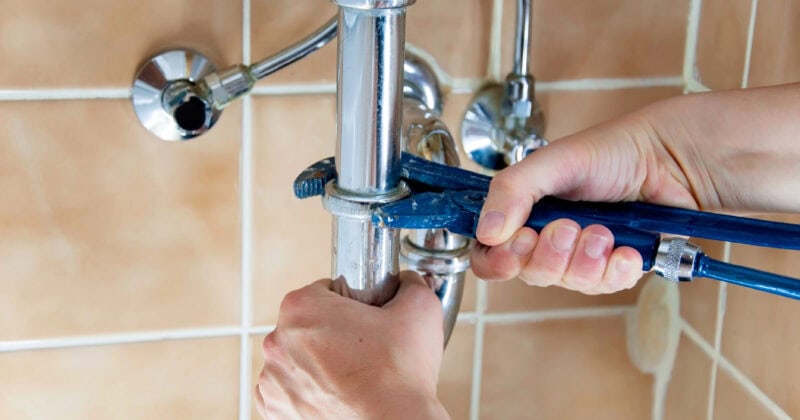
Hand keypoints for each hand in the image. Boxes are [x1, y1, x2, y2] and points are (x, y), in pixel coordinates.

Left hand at [256, 271, 448, 418]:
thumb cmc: (399, 377)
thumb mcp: (419, 309)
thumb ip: (409, 283)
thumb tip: (407, 282)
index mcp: (301, 308)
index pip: (324, 291)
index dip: (350, 304)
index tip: (364, 320)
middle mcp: (278, 342)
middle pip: (307, 325)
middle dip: (332, 333)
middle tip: (364, 349)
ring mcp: (273, 381)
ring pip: (297, 359)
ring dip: (318, 363)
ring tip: (353, 375)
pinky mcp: (275, 411)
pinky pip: (289, 391)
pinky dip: (308, 392)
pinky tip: (337, 394)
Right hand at [470, 84, 799, 293]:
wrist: (674, 158)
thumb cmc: (615, 151)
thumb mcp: (554, 162)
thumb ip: (512, 190)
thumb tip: (486, 231)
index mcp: (525, 211)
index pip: (490, 251)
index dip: (496, 259)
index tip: (514, 249)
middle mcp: (549, 235)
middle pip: (528, 272)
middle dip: (550, 254)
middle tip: (568, 227)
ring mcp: (583, 254)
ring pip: (567, 282)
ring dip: (585, 260)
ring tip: (605, 232)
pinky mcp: (615, 266)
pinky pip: (605, 286)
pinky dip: (615, 270)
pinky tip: (627, 250)